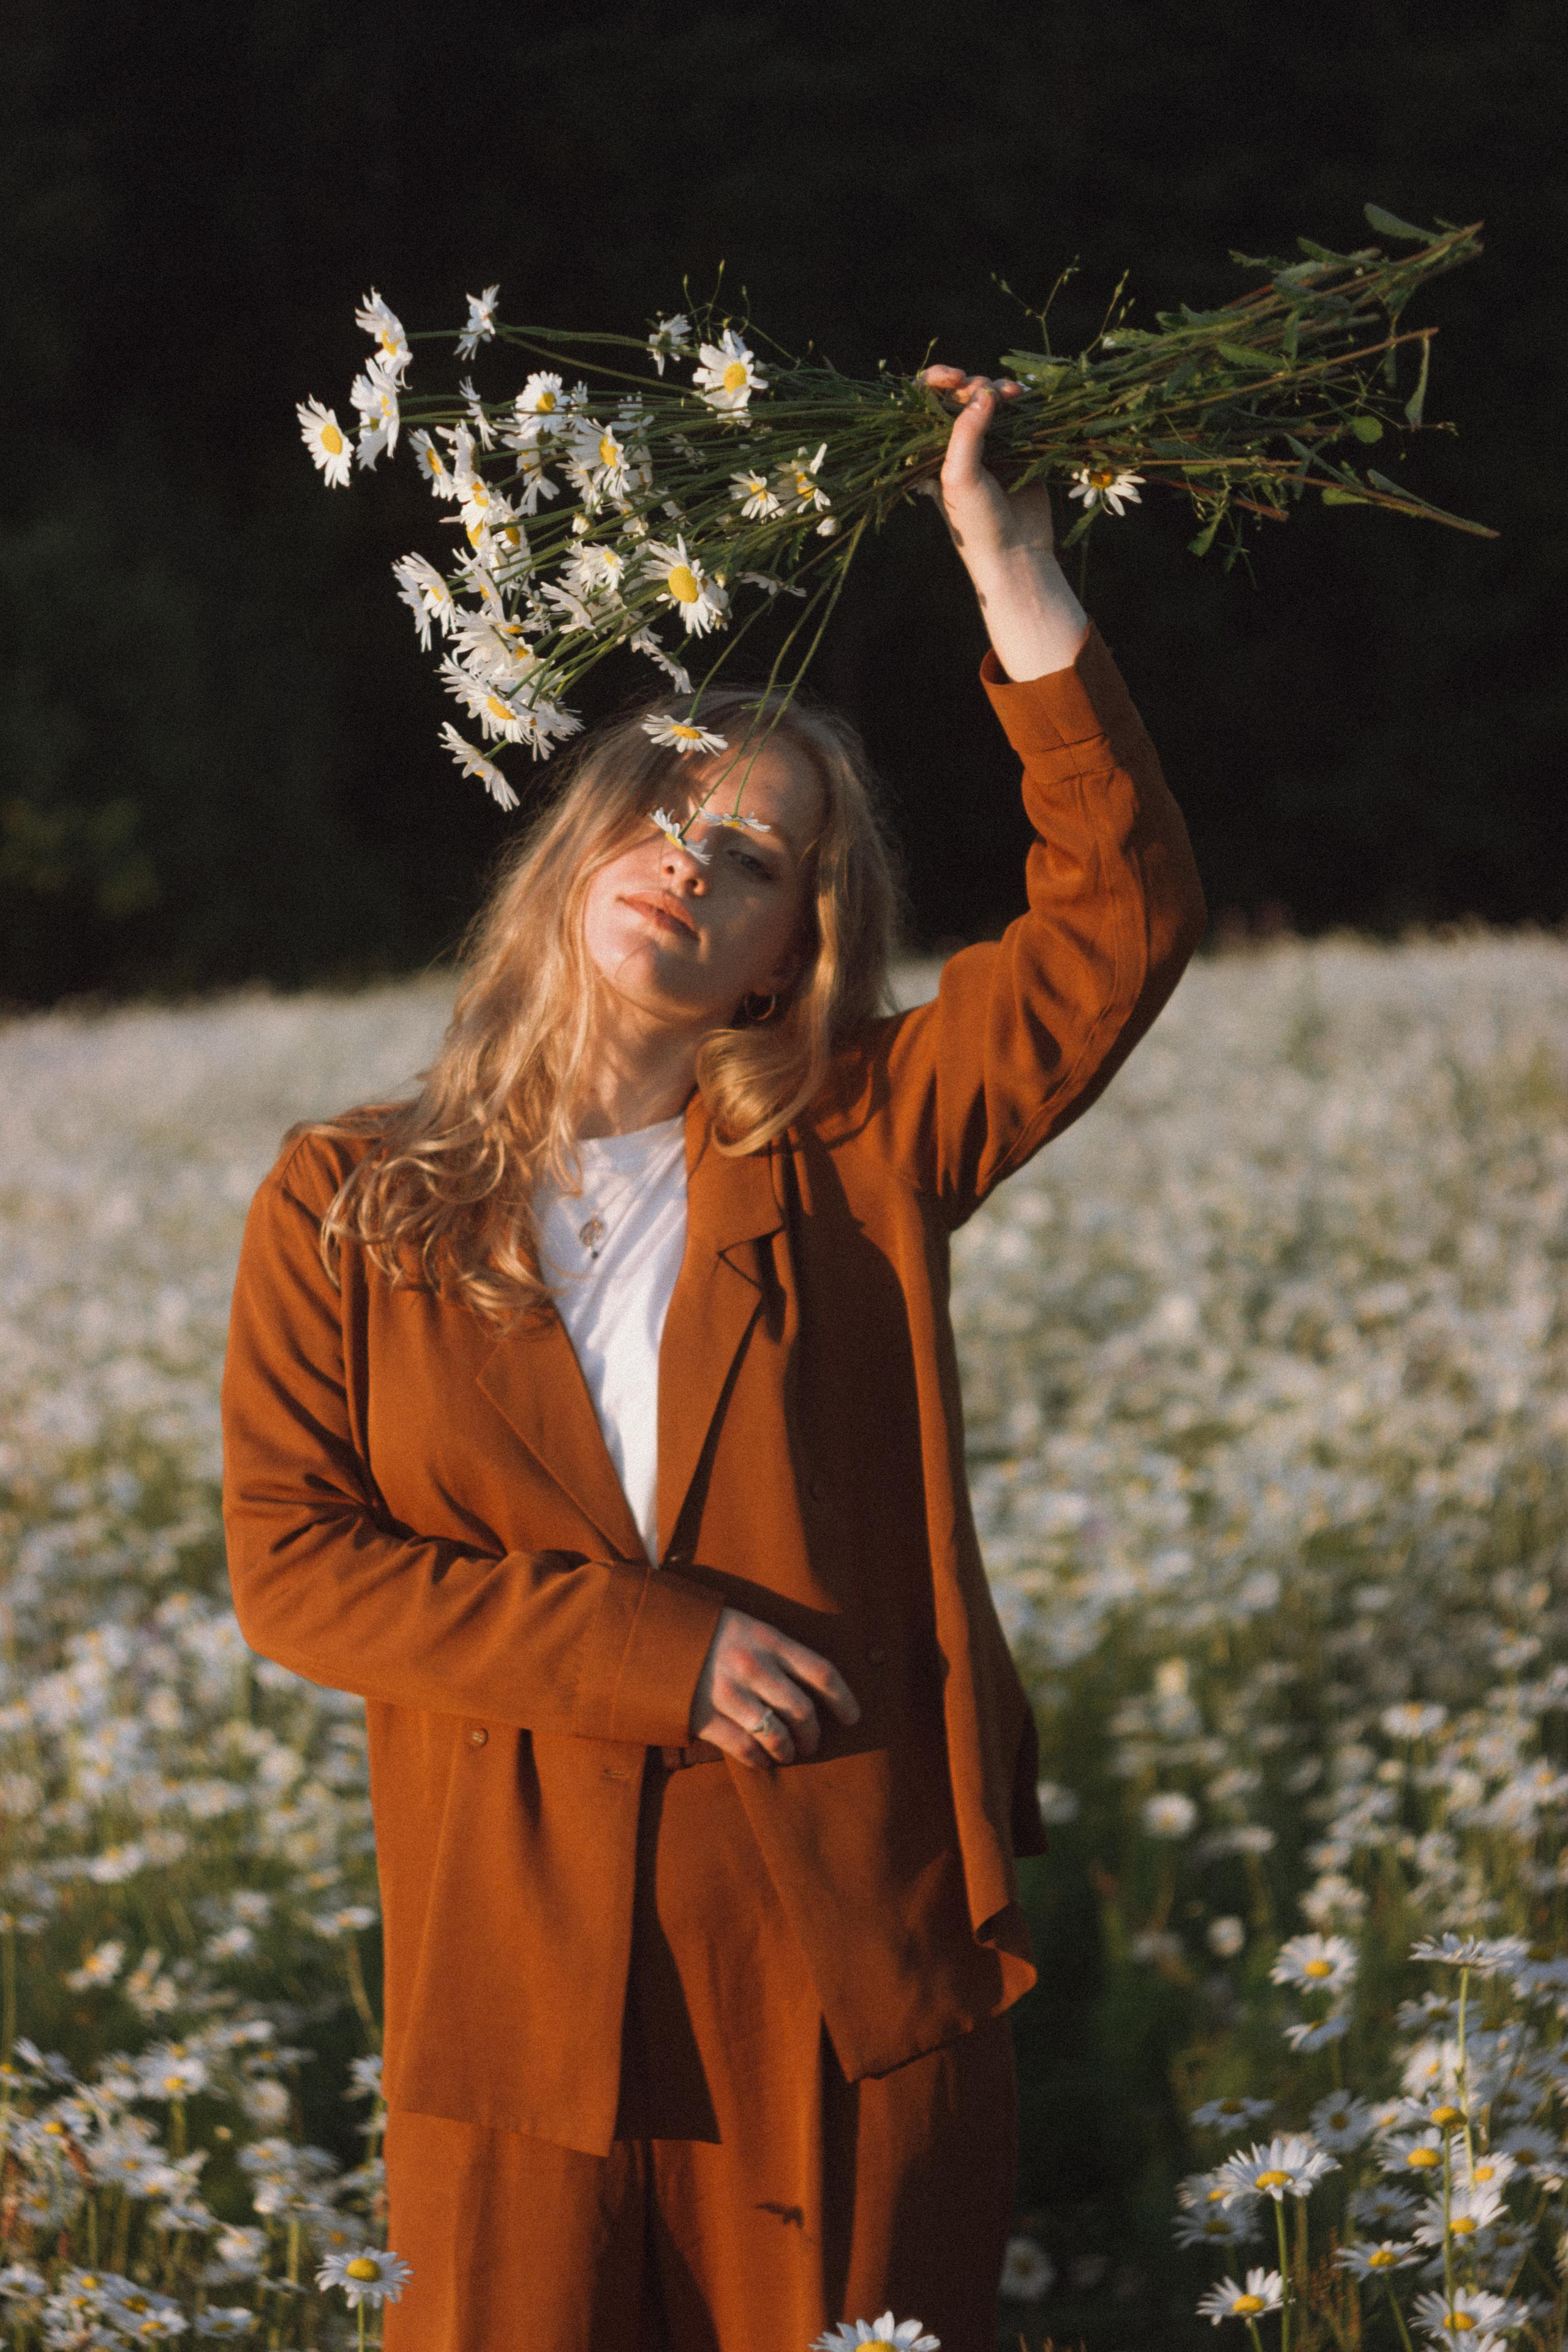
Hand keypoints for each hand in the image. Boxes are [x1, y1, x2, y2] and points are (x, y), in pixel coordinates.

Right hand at [690, 1605, 860, 1768]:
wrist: (650, 1634)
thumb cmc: (707, 1630)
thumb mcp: (747, 1625)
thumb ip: (777, 1650)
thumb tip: (811, 1685)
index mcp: (768, 1639)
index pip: (821, 1672)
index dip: (844, 1699)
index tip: (853, 1718)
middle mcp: (753, 1665)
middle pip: (802, 1709)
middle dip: (813, 1733)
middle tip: (812, 1742)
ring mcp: (728, 1692)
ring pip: (776, 1733)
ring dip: (787, 1750)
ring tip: (787, 1753)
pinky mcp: (704, 1715)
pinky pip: (743, 1746)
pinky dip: (758, 1759)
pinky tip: (762, 1760)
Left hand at [920, 364, 1086, 681]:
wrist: (1016, 556)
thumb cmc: (977, 523)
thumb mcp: (960, 476)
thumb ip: (966, 432)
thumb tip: (983, 391)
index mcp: (929, 452)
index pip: (922, 403)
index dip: (936, 381)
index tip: (955, 378)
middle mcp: (955, 446)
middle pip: (958, 396)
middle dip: (973, 384)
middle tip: (988, 391)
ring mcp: (986, 446)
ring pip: (988, 400)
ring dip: (998, 388)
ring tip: (1014, 393)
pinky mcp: (1015, 450)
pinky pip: (1015, 415)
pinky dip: (1020, 402)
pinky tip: (1026, 397)